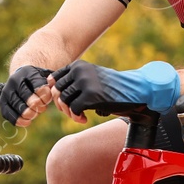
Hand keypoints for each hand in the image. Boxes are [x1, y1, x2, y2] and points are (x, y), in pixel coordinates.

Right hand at [1, 64, 53, 125]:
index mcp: (27, 72)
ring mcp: (6, 91)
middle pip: (28, 99)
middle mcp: (14, 80)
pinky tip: (27, 122)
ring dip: (30, 114)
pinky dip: (19, 120)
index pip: (39, 88)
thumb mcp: (46, 76)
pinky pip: (9, 114)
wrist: (21, 79)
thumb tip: (51, 86)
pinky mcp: (2, 102)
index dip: (45, 97)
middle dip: (38, 106)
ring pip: (19, 107)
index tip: (48, 100)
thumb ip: (52, 81)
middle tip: (42, 108)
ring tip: (35, 114)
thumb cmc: (37, 80)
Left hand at [52, 60, 181, 115]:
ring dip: (68, 112)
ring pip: (63, 100)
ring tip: (79, 116)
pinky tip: (84, 119)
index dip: (56, 92)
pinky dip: (76, 117)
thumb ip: (73, 82)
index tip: (65, 101)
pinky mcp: (90, 96)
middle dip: (61, 104)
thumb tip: (48, 88)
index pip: (54, 78)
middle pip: (57, 90)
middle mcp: (80, 71)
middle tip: (72, 112)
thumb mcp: (91, 79)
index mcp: (79, 65)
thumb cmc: (111, 89)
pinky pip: (73, 109)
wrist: (135, 92)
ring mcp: (85, 82)